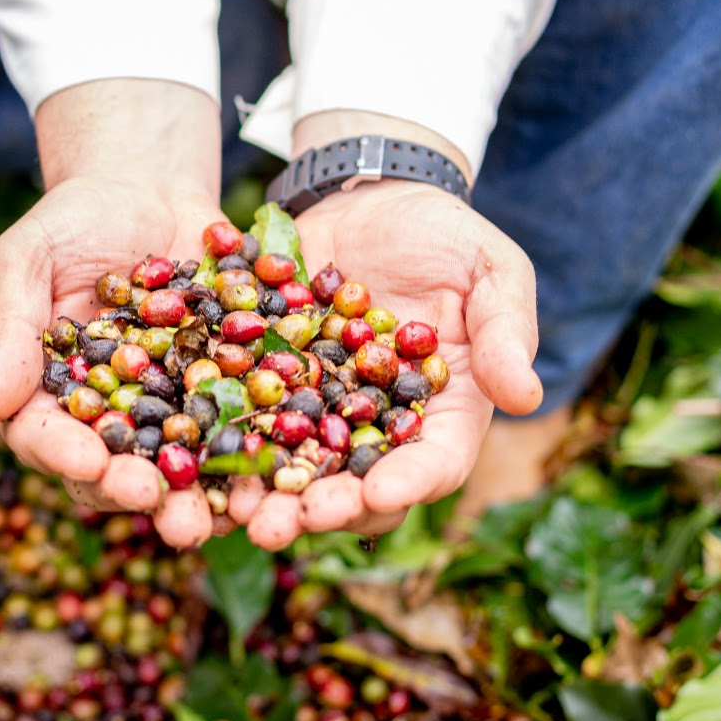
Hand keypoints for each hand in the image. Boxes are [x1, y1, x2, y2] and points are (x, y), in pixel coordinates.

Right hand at [0, 80, 226, 547]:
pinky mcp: (220, 393)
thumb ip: (8, 329)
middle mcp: (105, 416)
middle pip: (110, 471)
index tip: (91, 463)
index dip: (66, 455)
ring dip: (193, 498)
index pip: (44, 438)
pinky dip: (251, 454)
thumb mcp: (27, 258)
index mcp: (46, 395)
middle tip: (155, 501)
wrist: (149, 189)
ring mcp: (166, 410)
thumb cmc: (71, 220)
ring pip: (175, 468)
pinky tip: (271, 470)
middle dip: (131, 491)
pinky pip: (235, 430)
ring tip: (211, 517)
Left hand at [236, 179, 542, 548]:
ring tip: (235, 513)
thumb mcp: (491, 269)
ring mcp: (321, 410)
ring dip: (265, 497)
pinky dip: (220, 444)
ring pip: (294, 467)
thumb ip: (507, 331)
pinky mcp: (270, 382)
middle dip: (322, 510)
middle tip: (286, 524)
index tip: (379, 492)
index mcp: (445, 413)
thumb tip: (527, 398)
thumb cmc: (446, 234)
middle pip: (357, 485)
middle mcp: (381, 427)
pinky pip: (242, 420)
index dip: (407, 483)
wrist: (369, 195)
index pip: (434, 463)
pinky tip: (192, 459)